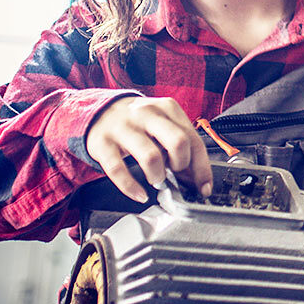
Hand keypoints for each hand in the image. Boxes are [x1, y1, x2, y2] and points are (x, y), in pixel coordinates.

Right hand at [85, 96, 212, 201]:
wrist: (99, 112)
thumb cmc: (138, 122)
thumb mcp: (162, 124)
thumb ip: (180, 144)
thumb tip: (196, 176)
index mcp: (167, 108)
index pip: (194, 139)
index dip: (202, 168)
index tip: (204, 187)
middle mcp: (146, 114)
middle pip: (178, 143)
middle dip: (181, 165)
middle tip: (176, 173)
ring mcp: (123, 128)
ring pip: (151, 157)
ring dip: (158, 176)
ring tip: (156, 179)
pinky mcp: (102, 143)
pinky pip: (118, 170)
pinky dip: (131, 187)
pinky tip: (139, 194)